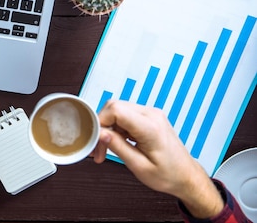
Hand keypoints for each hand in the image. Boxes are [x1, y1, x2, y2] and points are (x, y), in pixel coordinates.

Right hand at [92, 100, 223, 218]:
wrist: (186, 176)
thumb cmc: (168, 175)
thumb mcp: (139, 166)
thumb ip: (118, 147)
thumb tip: (100, 133)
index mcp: (150, 127)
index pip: (115, 110)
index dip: (100, 122)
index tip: (95, 139)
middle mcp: (152, 115)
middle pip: (114, 107)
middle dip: (102, 126)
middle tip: (99, 147)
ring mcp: (151, 114)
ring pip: (117, 110)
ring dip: (108, 127)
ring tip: (108, 148)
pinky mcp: (149, 117)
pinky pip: (125, 115)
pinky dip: (116, 127)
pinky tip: (117, 142)